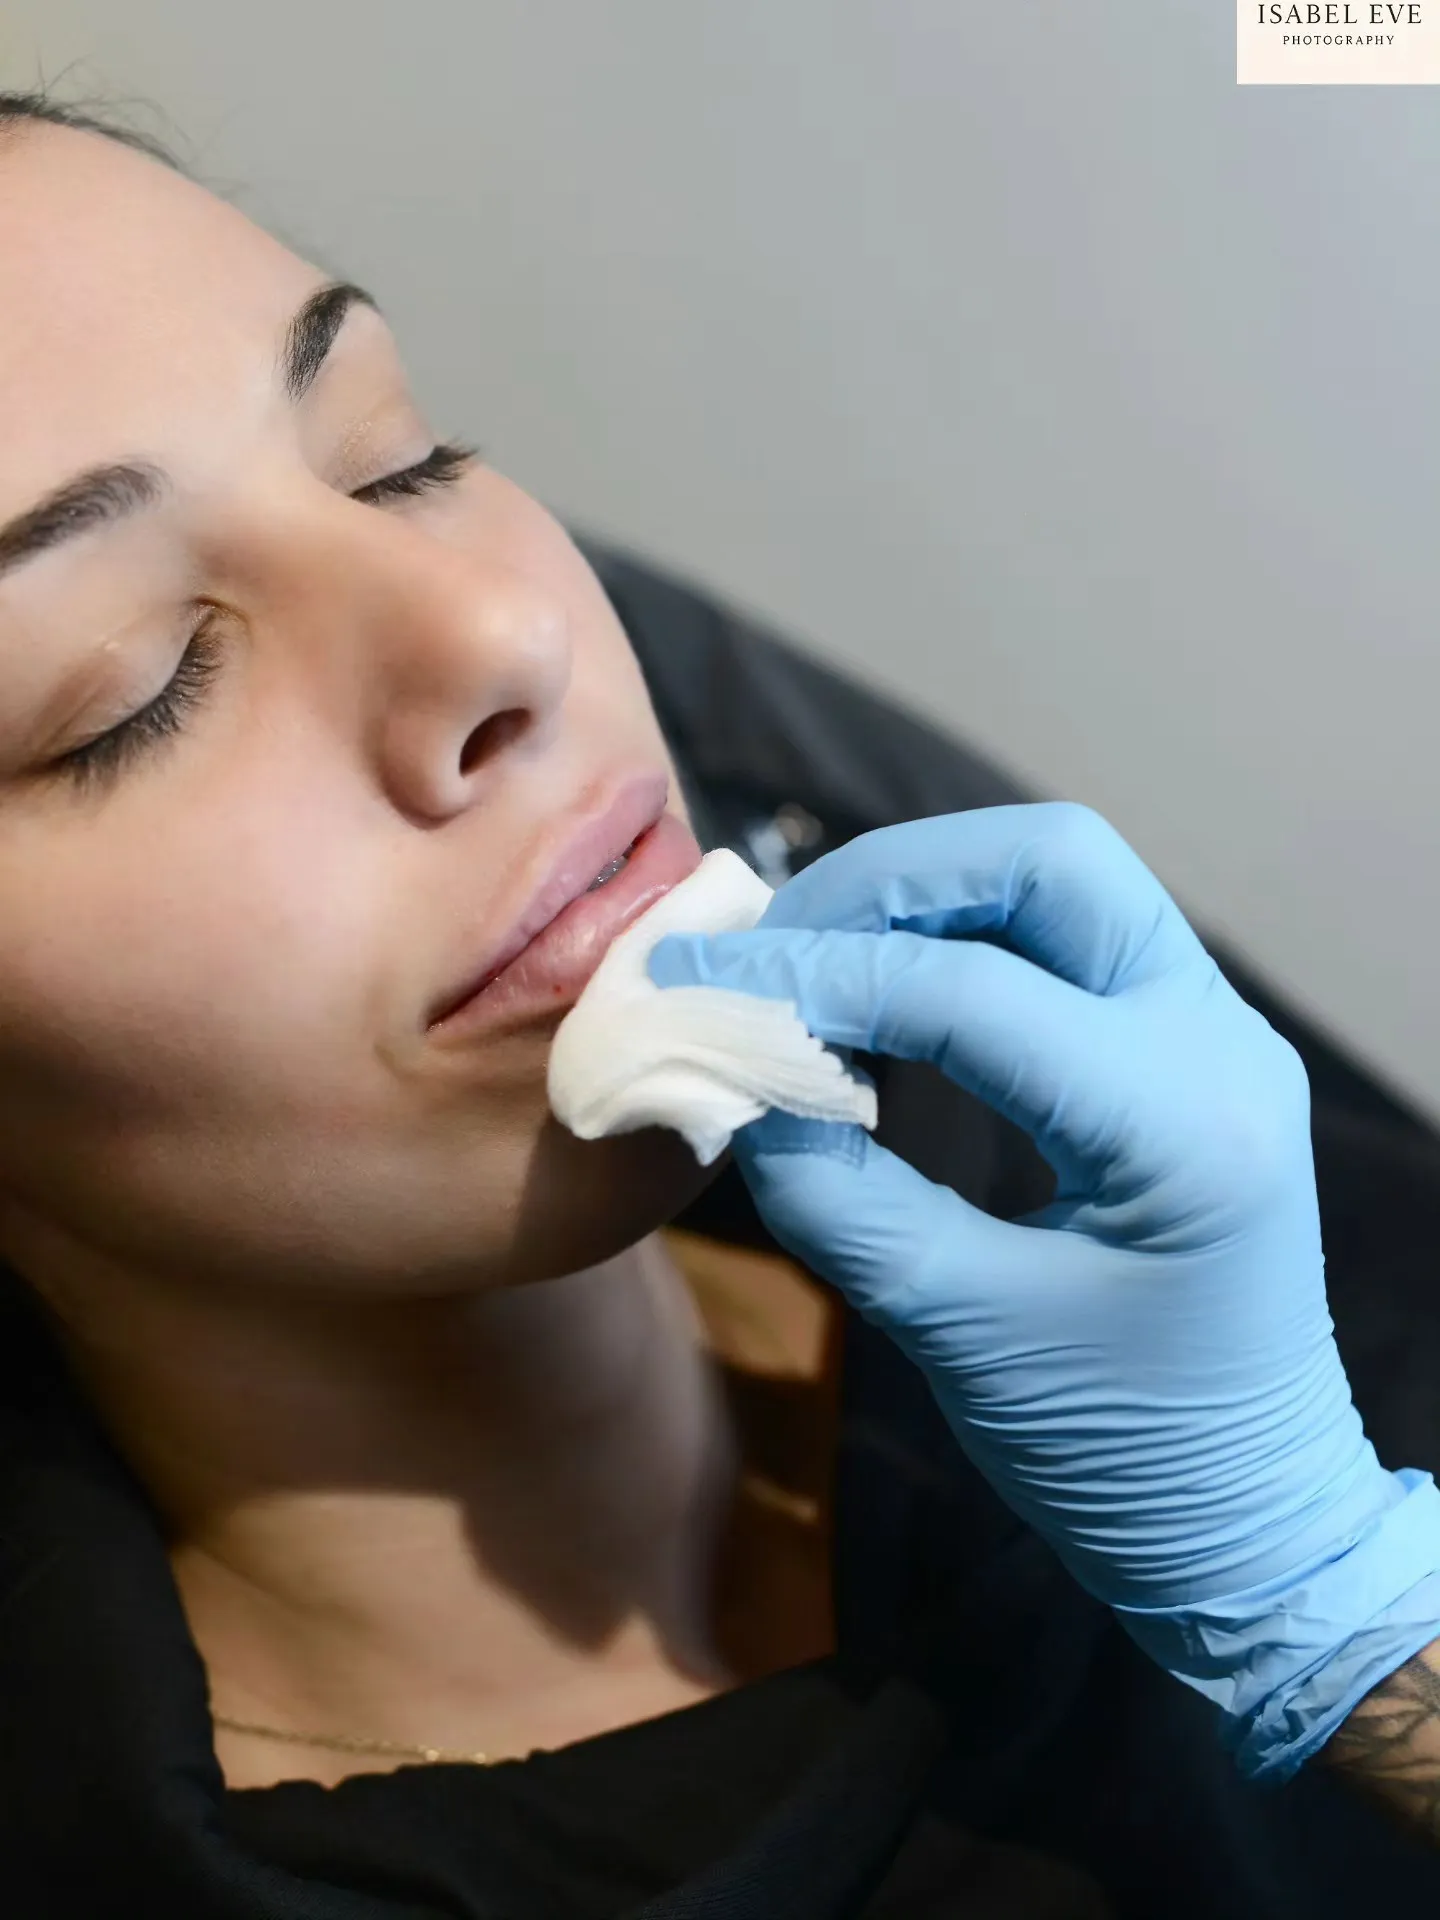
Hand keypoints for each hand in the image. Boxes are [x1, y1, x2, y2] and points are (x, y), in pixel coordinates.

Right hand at [650, 804, 1439, 1781]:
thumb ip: (838, 1198)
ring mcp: (1216, 1037)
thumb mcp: (962, 1332)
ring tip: (816, 961)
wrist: (1249, 1523)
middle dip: (892, 882)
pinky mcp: (1189, 1052)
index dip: (813, 975)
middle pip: (1047, 862)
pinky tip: (887, 1001)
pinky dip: (965, 941)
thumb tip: (733, 1086)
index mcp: (1180, 1126)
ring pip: (1062, 882)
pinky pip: (1071, 942)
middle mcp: (1220, 1043)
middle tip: (775, 947)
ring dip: (927, 899)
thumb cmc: (1122, 1457)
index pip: (967, 991)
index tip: (694, 987)